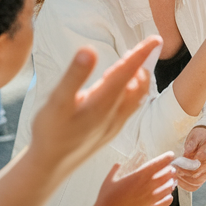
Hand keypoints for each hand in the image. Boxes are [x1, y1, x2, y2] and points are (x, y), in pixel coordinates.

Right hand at [26, 38, 157, 177]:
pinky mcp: (111, 131)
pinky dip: (132, 92)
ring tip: (130, 64)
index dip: (141, 54)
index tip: (156, 39)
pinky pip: (130, 108)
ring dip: (137, 78)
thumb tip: (89, 50)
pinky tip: (122, 88)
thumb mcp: (57, 102)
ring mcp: (115, 124)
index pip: (127, 72)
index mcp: (103, 102)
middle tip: (141, 47)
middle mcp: (115, 114)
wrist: (50, 166)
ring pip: (136, 97)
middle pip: (137, 84)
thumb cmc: (50, 132)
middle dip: (140, 64)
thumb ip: (74, 76)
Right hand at [93, 152, 176, 205]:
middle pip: (167, 174)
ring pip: (169, 187)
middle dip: (170, 170)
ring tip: (171, 181)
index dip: (167, 157)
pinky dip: (169, 197)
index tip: (171, 155)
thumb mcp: (110, 180)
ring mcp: (151, 199)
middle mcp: (148, 186)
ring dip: (171, 183)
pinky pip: (167, 202)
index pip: (158, 163)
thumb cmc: (106, 198)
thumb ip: (116, 169)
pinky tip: (168, 196)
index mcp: (138, 175)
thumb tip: (118, 164)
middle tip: (171, 169)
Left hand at [176, 126, 205, 191]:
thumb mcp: (196, 136)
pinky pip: (191, 187)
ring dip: (182, 180)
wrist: (200, 142)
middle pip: (198, 176)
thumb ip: (192, 143)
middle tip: (175, 168)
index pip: (204, 166)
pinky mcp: (199, 180)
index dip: (192, 166)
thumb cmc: (199, 138)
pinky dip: (183, 184)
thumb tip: (187, 153)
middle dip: (185, 173)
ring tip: (173, 172)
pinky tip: (175, 178)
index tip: (182, 161)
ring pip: (194, 184)